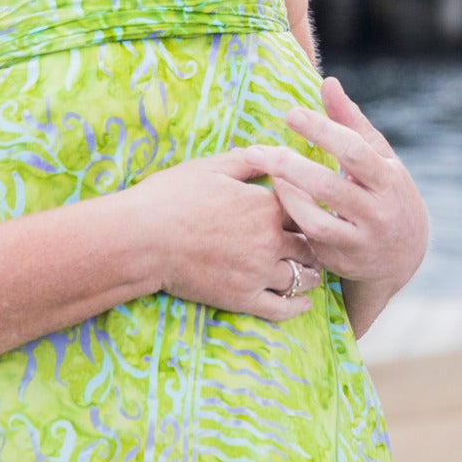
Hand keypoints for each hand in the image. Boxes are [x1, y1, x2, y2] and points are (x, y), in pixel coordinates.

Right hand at [120, 148, 322, 322]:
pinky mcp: (241, 299)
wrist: (140, 239)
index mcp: (266, 205)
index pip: (308, 207)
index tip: (317, 210)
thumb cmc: (171, 197)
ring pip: (303, 277)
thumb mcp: (211, 167)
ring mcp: (258, 272)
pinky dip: (298, 306)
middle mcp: (270, 240)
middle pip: (311, 244)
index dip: (312, 208)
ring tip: (312, 270)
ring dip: (311, 273)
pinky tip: (304, 303)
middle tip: (321, 243)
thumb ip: (248, 161)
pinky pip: (282, 308)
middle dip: (316, 242)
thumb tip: (272, 152)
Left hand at [251, 77, 431, 292]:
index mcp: (387, 179)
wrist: (406, 254)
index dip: (321, 130)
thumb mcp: (378, 157)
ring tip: (266, 176)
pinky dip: (291, 218)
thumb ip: (351, 121)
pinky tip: (275, 201)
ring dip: (285, 197)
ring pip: (314, 221)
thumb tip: (328, 82)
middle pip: (327, 187)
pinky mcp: (341, 260)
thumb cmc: (386, 192)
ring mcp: (359, 240)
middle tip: (254, 150)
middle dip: (288, 166)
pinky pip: (309, 240)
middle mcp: (377, 211)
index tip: (291, 113)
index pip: (353, 150)